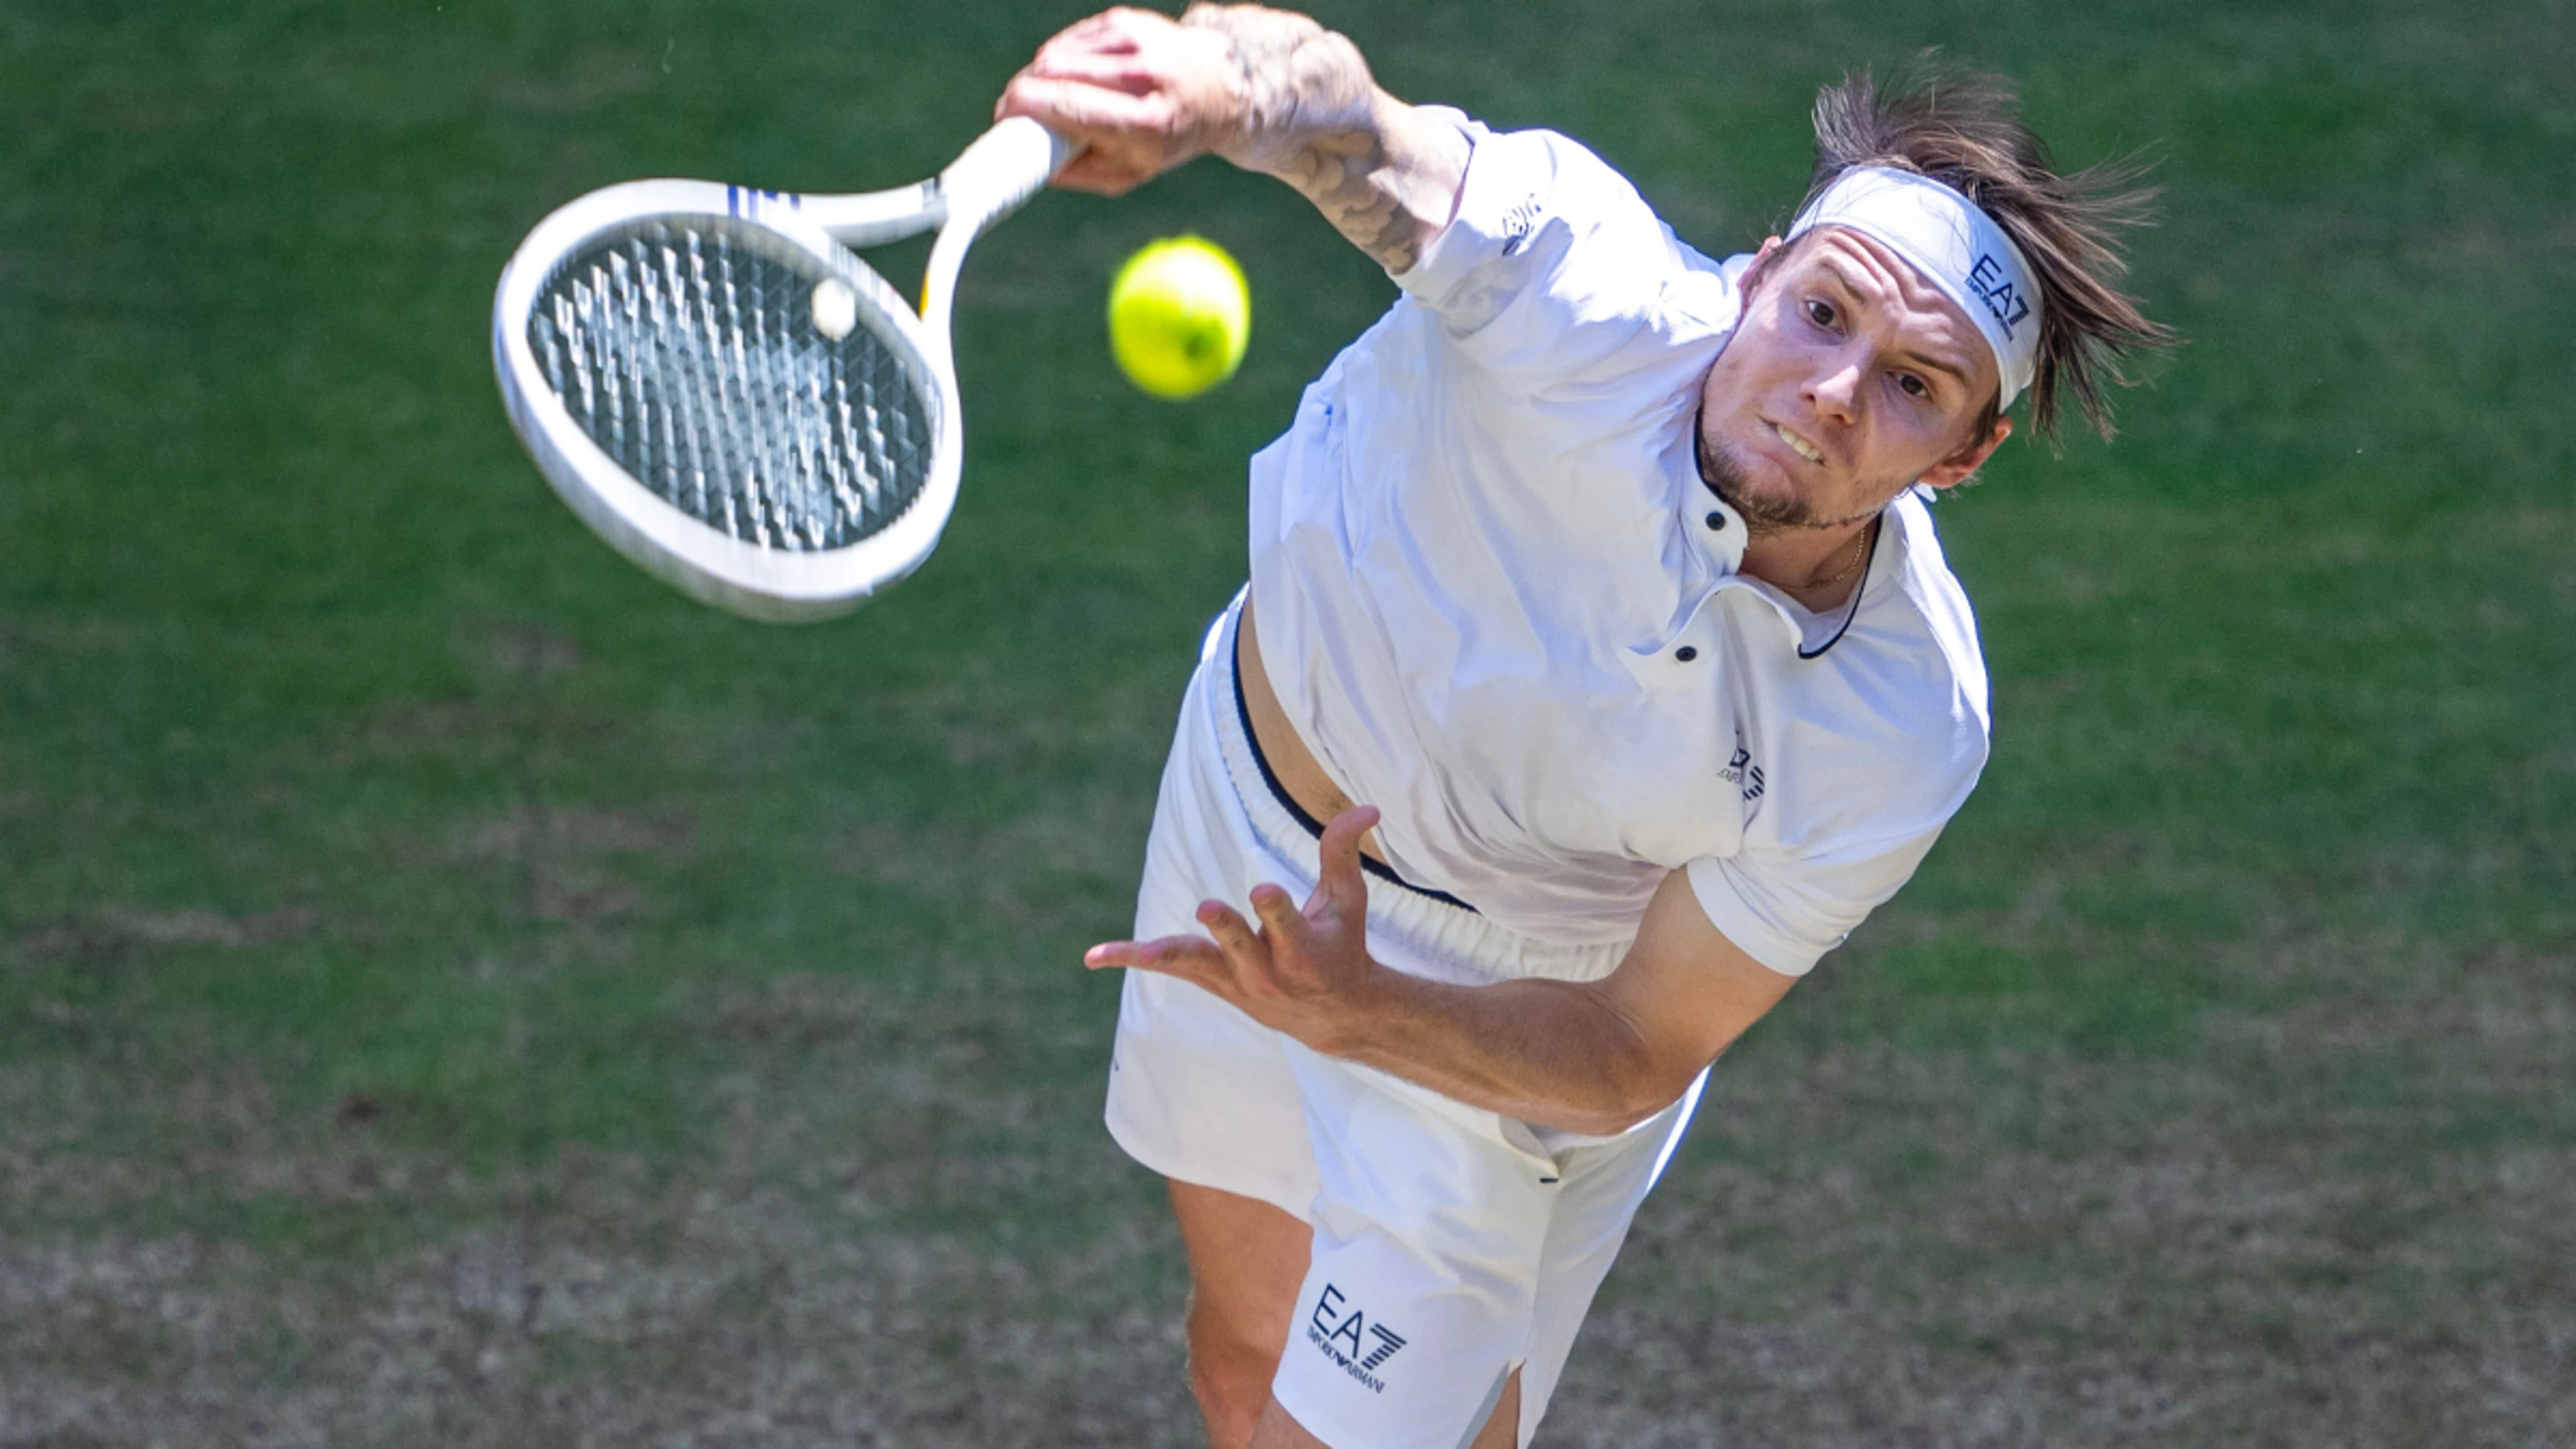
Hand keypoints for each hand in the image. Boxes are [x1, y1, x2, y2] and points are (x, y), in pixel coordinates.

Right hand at [994, 8, 1245, 195]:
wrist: (1218, 89)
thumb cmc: (1166, 139)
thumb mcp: (1129, 173)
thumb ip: (1076, 171)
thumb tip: (1024, 158)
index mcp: (1148, 125)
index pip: (1073, 106)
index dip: (1027, 108)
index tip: (1002, 116)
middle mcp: (1145, 78)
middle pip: (1057, 73)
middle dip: (1023, 91)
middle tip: (1013, 110)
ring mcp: (1136, 42)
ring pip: (1057, 53)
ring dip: (1039, 76)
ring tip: (1048, 97)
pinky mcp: (1125, 21)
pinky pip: (1070, 41)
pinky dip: (1059, 60)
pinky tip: (1074, 75)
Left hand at [1085, 806, 1384, 1053]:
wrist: (1332, 1015)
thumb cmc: (1342, 945)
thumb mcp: (1348, 900)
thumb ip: (1344, 851)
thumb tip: (1369, 807)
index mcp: (1303, 948)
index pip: (1284, 924)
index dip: (1273, 909)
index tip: (1264, 891)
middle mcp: (1267, 968)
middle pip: (1239, 944)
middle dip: (1227, 929)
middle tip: (1207, 908)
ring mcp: (1236, 980)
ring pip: (1194, 964)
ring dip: (1163, 954)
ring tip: (1123, 953)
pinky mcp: (1213, 983)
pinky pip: (1169, 968)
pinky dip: (1132, 960)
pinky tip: (1092, 956)